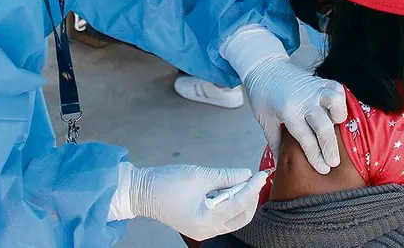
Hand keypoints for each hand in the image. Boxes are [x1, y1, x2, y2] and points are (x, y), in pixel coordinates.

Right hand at [109, 163, 269, 240]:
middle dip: (251, 198)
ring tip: (242, 182)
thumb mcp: (199, 176)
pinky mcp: (199, 224)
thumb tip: (246, 174)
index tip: (263, 174)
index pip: (240, 204)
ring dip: (241, 201)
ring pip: (234, 218)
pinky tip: (229, 189)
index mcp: (206, 221)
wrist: (140, 192)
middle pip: (241, 217)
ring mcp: (203, 230)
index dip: (253, 187)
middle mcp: (207, 231)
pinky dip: (229, 203)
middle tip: (254, 179)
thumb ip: (226, 176)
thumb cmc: (165, 184)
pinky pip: (222, 217)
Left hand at [244, 56, 346, 174]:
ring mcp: (313, 88)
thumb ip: (276, 142)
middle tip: (333, 162)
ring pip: (335, 102)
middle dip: (330, 148)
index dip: (316, 156)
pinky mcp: (319, 80)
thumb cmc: (262, 95)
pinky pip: (337, 88)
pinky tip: (337, 111)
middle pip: (323, 127)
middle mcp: (303, 100)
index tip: (323, 169)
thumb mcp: (264, 120)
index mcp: (287, 111)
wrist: (264, 67)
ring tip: (337, 128)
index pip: (306, 139)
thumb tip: (281, 165)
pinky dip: (341, 100)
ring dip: (339, 117)